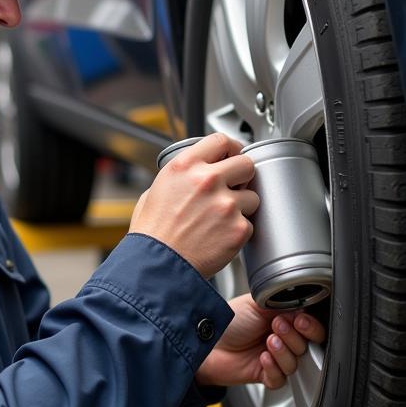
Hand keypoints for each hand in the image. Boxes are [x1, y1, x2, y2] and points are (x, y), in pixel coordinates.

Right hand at [130, 133, 258, 277]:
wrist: (158, 265)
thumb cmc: (153, 233)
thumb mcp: (154, 191)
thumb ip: (179, 177)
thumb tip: (191, 173)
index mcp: (185, 166)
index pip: (221, 141)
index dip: (229, 148)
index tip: (232, 155)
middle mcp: (207, 180)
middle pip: (246, 163)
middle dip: (242, 176)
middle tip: (233, 187)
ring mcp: (226, 204)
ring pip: (253, 196)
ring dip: (242, 206)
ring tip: (221, 219)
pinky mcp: (238, 228)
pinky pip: (249, 223)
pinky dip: (238, 231)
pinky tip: (220, 236)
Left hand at [196, 293, 326, 388]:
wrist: (206, 340)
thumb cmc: (229, 320)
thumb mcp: (258, 304)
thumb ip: (282, 304)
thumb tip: (302, 307)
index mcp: (284, 319)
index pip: (311, 326)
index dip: (310, 325)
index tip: (300, 320)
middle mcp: (283, 340)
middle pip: (308, 346)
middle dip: (296, 336)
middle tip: (279, 326)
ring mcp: (275, 358)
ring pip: (295, 363)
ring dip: (284, 352)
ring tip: (269, 340)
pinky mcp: (265, 375)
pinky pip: (280, 379)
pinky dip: (273, 368)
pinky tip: (263, 357)